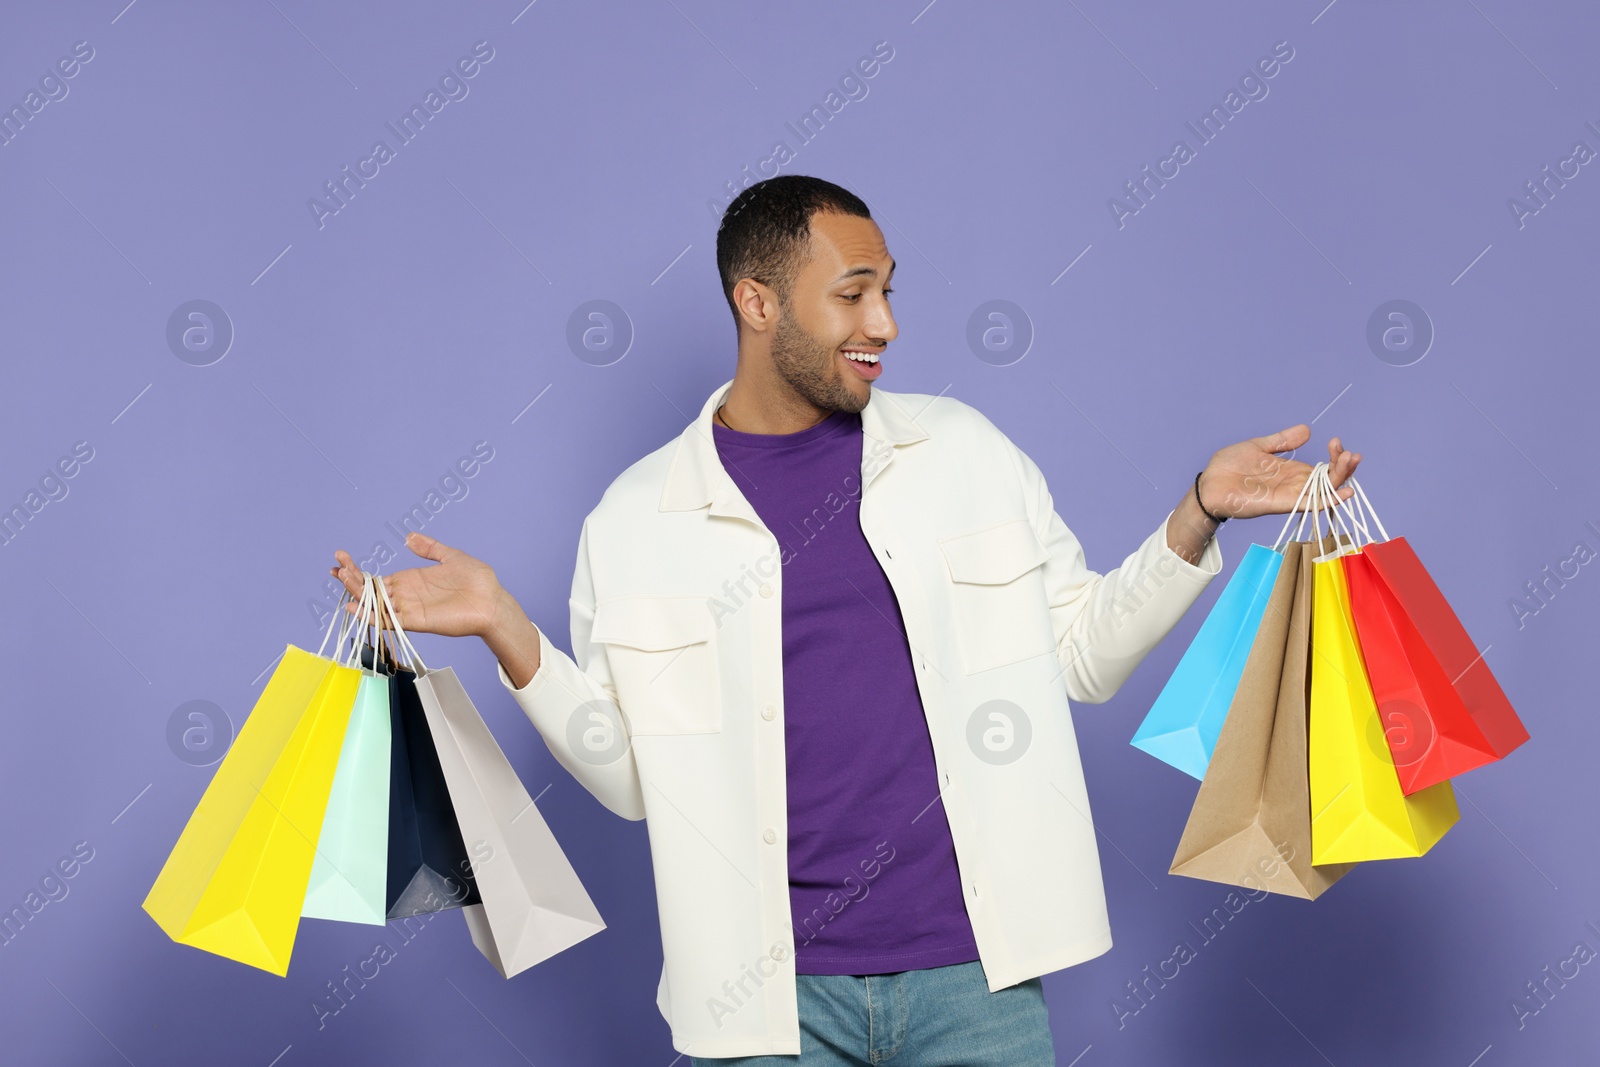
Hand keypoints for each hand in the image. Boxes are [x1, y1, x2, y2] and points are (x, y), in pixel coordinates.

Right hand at [331, 532, 506, 638]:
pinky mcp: (416, 621)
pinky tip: (355, 607)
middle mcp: (405, 595)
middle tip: (336, 566)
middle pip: (370, 590)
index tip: (341, 558)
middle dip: (351, 579)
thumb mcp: (450, 556)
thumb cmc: (477, 581)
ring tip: (342, 578)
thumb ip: (429, 547)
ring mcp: (409, 609)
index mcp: (410, 580)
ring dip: (356, 593)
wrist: (492, 600)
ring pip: (375, 604)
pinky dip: (370, 615)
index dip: (357, 570)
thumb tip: (409, 537)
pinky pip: (388, 620)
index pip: (376, 578)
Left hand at [1198, 424, 1360, 520]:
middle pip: (1329, 479)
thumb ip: (1283, 440)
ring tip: (1351, 460)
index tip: (1336, 441)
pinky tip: (1346, 491)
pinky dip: (1329, 500)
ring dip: (1342, 477)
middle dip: (1344, 465)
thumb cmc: (1229, 467)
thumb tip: (1307, 430)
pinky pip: (1310, 504)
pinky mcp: (1282, 504)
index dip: (1335, 455)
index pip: (1323, 466)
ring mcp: (1290, 495)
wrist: (1209, 483)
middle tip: (1351, 452)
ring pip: (1325, 490)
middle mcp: (1295, 484)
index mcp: (1291, 470)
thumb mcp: (1259, 446)